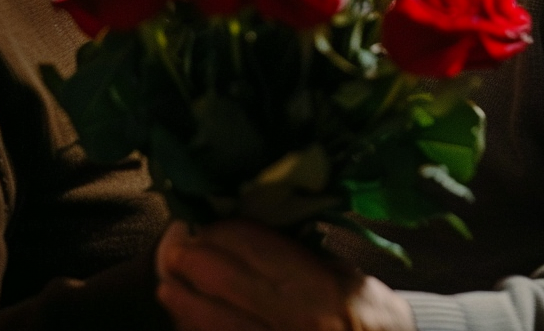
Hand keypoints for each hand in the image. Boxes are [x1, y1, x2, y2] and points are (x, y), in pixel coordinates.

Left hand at [155, 220, 414, 330]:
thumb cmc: (375, 318)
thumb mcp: (350, 278)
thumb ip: (305, 257)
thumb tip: (252, 232)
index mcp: (323, 291)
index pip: (259, 251)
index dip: (225, 233)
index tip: (206, 222)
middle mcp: (299, 322)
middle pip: (227, 283)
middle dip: (194, 261)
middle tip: (174, 246)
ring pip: (216, 322)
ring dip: (184, 301)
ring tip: (168, 284)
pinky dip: (199, 330)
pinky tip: (185, 320)